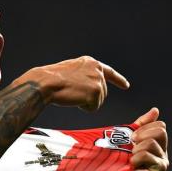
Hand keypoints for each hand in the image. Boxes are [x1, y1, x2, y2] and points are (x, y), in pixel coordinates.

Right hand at [14, 56, 129, 110]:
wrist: (46, 82)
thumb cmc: (53, 79)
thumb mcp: (72, 70)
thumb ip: (85, 75)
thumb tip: (93, 87)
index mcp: (91, 62)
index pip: (108, 72)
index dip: (118, 80)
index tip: (126, 86)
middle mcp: (97, 69)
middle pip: (102, 92)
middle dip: (90, 97)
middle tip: (73, 93)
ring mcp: (98, 80)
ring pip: (98, 101)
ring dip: (86, 102)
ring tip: (72, 94)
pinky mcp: (96, 92)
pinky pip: (94, 108)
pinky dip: (84, 108)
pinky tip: (75, 100)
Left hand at [111, 107, 168, 170]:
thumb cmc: (122, 160)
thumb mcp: (131, 138)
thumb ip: (142, 124)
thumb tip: (156, 110)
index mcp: (158, 142)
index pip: (160, 125)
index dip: (145, 127)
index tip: (133, 136)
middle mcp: (163, 151)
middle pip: (161, 131)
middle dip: (143, 134)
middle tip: (132, 144)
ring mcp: (163, 160)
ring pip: (152, 142)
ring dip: (137, 148)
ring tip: (131, 157)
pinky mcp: (159, 169)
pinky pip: (147, 155)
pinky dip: (136, 158)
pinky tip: (132, 165)